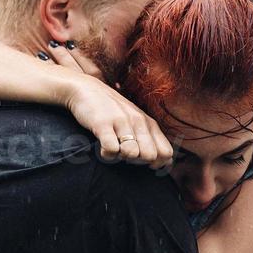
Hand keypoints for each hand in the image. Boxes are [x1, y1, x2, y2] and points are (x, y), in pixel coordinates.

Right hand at [54, 53, 173, 168]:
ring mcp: (121, 122)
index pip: (166, 153)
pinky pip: (111, 150)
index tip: (144, 163)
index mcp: (149, 123)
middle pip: (150, 156)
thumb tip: (166, 163)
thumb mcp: (137, 121)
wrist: (85, 89)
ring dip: (121, 158)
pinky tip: (103, 148)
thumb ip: (151, 139)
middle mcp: (138, 121)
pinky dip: (106, 155)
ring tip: (114, 149)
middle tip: (125, 155)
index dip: (157, 164)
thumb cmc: (113, 111)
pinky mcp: (103, 124)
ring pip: (132, 153)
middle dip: (138, 162)